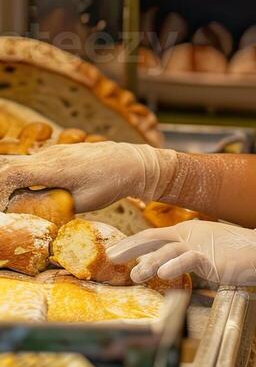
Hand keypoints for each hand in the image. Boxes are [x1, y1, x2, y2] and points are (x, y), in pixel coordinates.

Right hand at [0, 142, 177, 213]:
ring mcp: (54, 152)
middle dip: (1, 187)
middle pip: (9, 166)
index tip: (0, 209)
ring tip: (11, 204)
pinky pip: (32, 164)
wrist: (132, 163)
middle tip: (5, 210)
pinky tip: (21, 193)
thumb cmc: (110, 184)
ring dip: (10, 183)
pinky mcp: (58, 154)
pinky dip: (21, 177)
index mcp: (54, 167)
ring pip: (20, 164)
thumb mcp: (80, 201)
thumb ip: (50, 204)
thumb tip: (26, 213)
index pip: (11, 173)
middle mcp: (50, 155)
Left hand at [107, 220, 255, 286]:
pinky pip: (188, 259)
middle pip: (153, 238)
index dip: (133, 243)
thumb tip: (164, 268)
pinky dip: (174, 265)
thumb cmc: (235, 257)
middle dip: (130, 247)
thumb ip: (185, 258)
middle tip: (111, 256)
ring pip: (167, 250)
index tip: (114, 252)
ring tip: (136, 274)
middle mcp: (190, 234)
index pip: (154, 236)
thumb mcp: (205, 254)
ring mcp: (200, 244)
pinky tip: (163, 275)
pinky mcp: (210, 255)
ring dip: (150, 262)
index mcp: (188, 232)